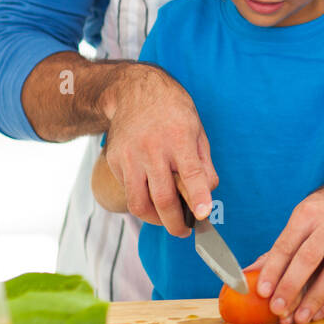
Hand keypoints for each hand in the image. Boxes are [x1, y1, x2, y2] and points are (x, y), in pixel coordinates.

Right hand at [100, 63, 217, 237]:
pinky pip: (128, 191)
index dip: (198, 197)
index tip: (203, 216)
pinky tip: (151, 194)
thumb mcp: (197, 131)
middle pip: (162, 197)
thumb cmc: (173, 113)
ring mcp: (130, 156)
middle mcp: (153, 149)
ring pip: (139, 203)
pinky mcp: (115, 161)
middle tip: (184, 231)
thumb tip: (207, 195)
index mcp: (180, 138)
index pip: (191, 173)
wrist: (136, 92)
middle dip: (175, 223)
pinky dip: (141, 200)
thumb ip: (203, 164)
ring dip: (154, 220)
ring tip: (167, 221)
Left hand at [248, 175, 323, 323]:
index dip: (273, 270)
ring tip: (298, 318)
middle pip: (308, 259)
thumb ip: (280, 248)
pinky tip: (318, 312)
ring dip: (313, 300)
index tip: (262, 292)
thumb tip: (250, 273)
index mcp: (309, 213)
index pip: (287, 245)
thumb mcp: (303, 218)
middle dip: (291, 287)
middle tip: (277, 309)